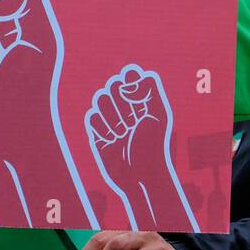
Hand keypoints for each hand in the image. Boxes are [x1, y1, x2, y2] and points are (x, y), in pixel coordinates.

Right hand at [85, 65, 197, 230]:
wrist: (140, 175)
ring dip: (112, 117)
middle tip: (132, 121)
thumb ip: (149, 88)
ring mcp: (111, 118)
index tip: (138, 99)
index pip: (130, 74)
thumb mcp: (158, 113)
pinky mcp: (98, 132)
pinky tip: (112, 140)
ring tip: (123, 134)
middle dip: (122, 103)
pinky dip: (102, 128)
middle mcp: (126, 106)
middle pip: (112, 84)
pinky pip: (91, 117)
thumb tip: (125, 80)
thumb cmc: (153, 145)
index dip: (130, 82)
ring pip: (99, 99)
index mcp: (142, 99)